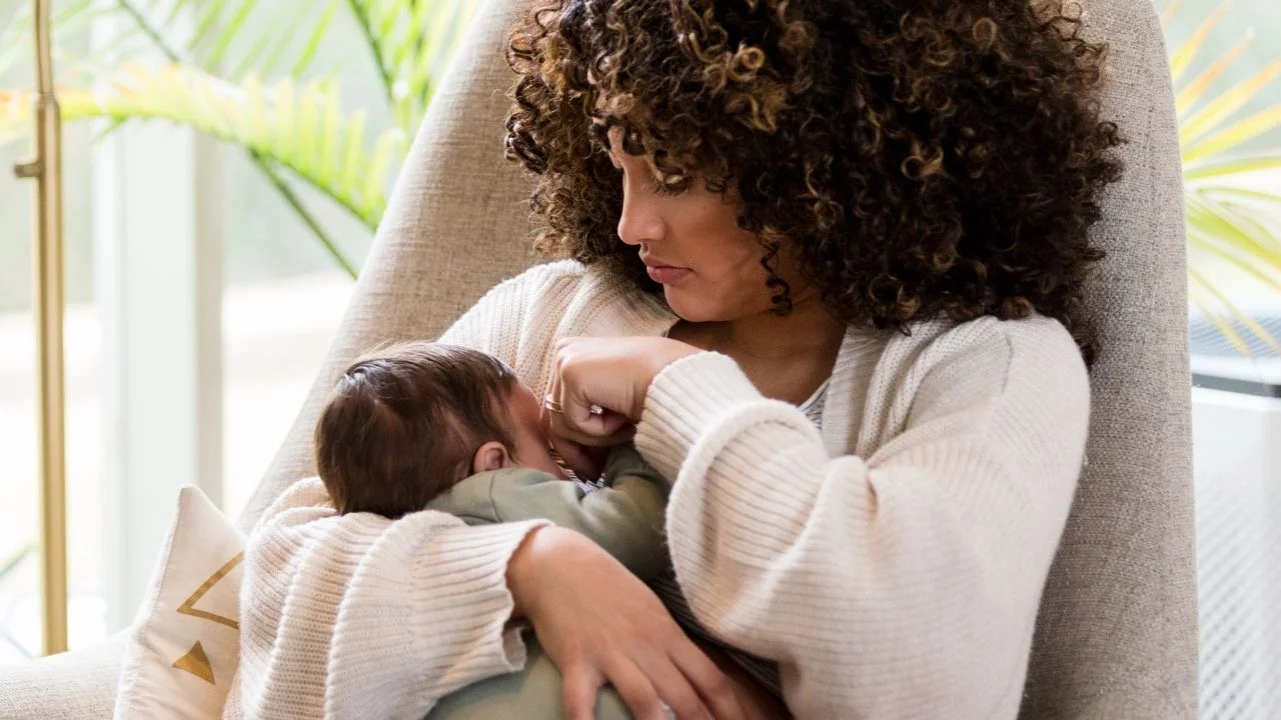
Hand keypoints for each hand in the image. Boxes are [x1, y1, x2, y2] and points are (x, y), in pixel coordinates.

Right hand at [507, 527, 745, 719]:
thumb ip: (671, 646)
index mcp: (668, 635)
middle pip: (686, 698)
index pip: (712, 680)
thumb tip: (698, 678)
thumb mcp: (650, 612)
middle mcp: (646, 645)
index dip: (732, 711)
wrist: (559, 563)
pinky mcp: (575, 658)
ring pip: (646, 701)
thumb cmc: (607, 589)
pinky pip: (581, 700)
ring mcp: (611, 652)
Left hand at [544, 336, 698, 477]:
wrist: (678, 379)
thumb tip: (574, 453)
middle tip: (595, 474)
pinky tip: (623, 418)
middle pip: (555, 417)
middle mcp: (565, 352)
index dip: (576, 441)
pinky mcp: (571, 373)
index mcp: (576, 354)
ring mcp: (565, 360)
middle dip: (577, 450)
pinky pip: (574, 422)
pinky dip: (600, 430)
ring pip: (563, 424)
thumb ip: (593, 415)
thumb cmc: (659, 388)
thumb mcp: (616, 401)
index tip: (593, 465)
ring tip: (626, 431)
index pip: (560, 406)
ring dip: (597, 439)